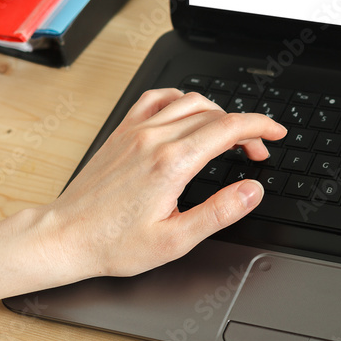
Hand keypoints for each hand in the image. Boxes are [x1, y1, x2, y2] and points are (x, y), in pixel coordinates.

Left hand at [0, 88, 285, 299]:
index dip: (261, 127)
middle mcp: (155, 138)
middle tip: (256, 150)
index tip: (275, 134)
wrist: (64, 237)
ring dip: (218, 112)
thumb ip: (219, 212)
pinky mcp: (122, 131)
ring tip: (228, 134)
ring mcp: (136, 130)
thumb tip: (252, 190)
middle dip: (245, 126)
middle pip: (215, 113)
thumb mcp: (176, 241)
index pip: (229, 128)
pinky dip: (181, 99)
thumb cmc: (113, 243)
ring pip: (190, 100)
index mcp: (172, 163)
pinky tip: (188, 112)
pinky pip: (157, 97)